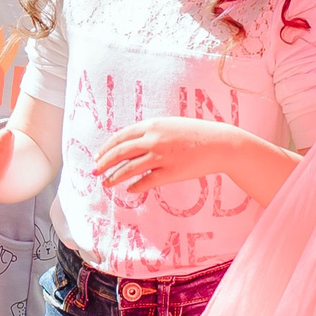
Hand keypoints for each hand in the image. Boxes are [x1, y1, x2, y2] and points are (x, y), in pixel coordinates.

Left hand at [91, 117, 237, 193]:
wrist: (220, 143)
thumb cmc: (195, 134)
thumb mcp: (169, 125)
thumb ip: (149, 132)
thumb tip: (129, 143)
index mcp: (151, 125)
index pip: (120, 138)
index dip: (105, 149)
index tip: (98, 157)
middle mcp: (153, 140)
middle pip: (119, 153)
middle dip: (103, 163)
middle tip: (95, 172)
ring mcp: (161, 156)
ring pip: (129, 169)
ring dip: (114, 178)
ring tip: (106, 184)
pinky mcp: (171, 172)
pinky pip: (146, 182)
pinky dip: (135, 187)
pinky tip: (130, 190)